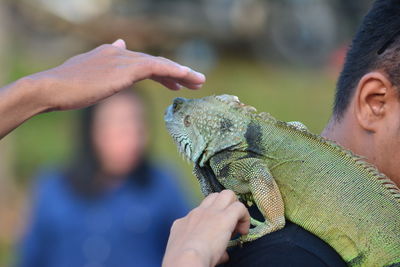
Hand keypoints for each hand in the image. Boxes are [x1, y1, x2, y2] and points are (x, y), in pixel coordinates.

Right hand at [0, 39, 204, 137]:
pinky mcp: (125, 69)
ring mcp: (122, 60)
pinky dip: (172, 70)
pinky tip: (186, 76)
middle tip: (195, 81)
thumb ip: (106, 60)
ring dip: (182, 72)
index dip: (162, 72)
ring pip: (159, 64)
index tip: (175, 83)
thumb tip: (119, 43)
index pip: (143, 63)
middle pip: (155, 62)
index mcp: (111, 54)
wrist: (51, 88)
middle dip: (177, 73)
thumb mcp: (88, 69)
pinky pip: (156, 67)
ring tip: (199, 82)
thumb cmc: (65, 86)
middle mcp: (119, 53)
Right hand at [162, 190, 249, 266]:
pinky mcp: (224, 217)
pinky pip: (240, 207)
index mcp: (185, 222)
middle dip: (225, 207)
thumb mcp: (189, 253)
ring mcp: (210, 213)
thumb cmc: (183, 262)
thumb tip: (222, 255)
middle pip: (215, 197)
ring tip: (237, 225)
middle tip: (230, 226)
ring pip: (227, 194)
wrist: (184, 260)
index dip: (213, 221)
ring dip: (235, 207)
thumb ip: (206, 250)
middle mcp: (197, 213)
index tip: (217, 235)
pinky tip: (244, 232)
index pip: (201, 212)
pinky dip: (245, 217)